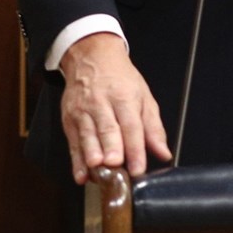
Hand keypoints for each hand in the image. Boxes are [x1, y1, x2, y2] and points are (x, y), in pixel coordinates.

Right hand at [58, 32, 169, 183]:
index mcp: (124, 97)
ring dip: (92, 155)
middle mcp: (102, 104)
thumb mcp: (143, 96)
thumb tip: (163, 153)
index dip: (135, 148)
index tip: (138, 168)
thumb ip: (153, 128)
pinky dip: (76, 161)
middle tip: (116, 166)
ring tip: (98, 172)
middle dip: (112, 149)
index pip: (131, 126)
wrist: (91, 57)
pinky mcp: (69, 120)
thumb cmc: (119, 79)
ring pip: (88, 136)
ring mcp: (83, 112)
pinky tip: (82, 175)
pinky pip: (73, 143)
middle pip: (108, 129)